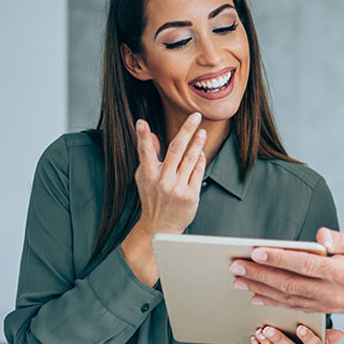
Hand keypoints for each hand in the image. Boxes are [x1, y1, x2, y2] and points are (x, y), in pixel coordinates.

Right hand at [120, 113, 205, 285]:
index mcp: (148, 175)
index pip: (145, 152)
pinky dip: (200, 160)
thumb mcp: (144, 177)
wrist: (161, 227)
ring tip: (202, 132)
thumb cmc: (152, 199)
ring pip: (190, 158)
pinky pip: (198, 171)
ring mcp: (177, 187)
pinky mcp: (191, 194)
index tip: (142, 122)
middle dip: (187, 129)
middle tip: (195, 116)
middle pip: (176, 148)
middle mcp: (162, 180)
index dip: (143, 136)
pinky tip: (200, 152)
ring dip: (197, 142)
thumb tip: (150, 135)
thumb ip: (148, 156)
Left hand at [230, 204, 343, 313]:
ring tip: (239, 282)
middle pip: (290, 284)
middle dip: (260, 276)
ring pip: (290, 299)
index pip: (304, 265)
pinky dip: (275, 302)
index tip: (256, 252)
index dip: (278, 259)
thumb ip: (343, 238)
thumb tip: (321, 236)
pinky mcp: (328, 309)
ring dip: (262, 290)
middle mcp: (335, 293)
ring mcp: (331, 304)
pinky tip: (259, 297)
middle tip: (236, 267)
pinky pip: (297, 307)